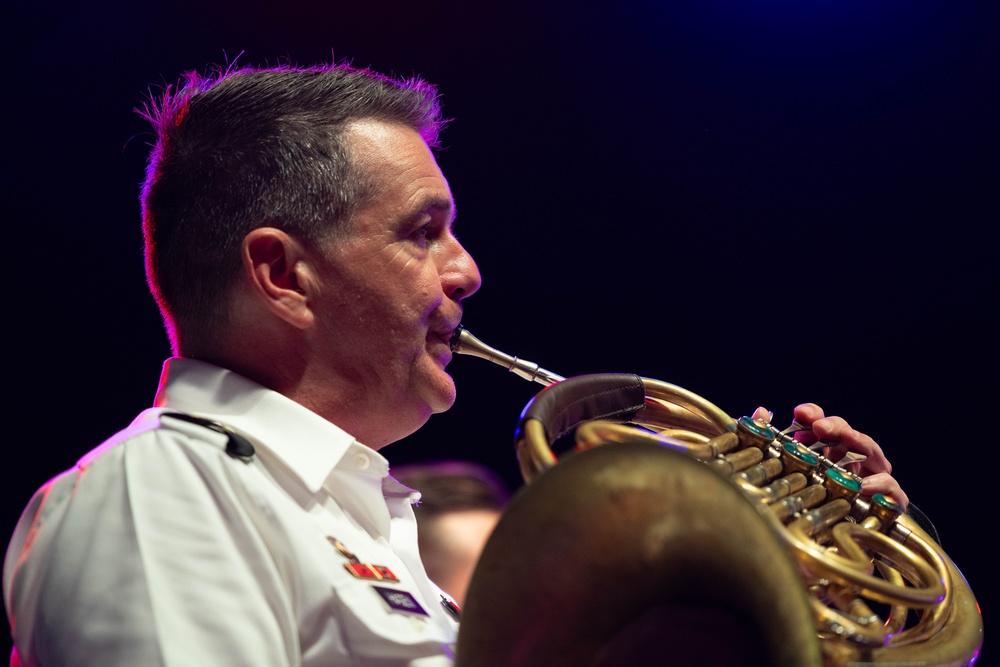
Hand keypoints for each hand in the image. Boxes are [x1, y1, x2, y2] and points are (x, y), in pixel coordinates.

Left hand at [754, 404, 908, 509]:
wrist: (827, 555)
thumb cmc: (809, 511)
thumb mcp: (785, 474)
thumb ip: (771, 439)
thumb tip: (761, 411)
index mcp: (829, 453)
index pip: (825, 426)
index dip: (815, 415)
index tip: (799, 413)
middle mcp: (852, 463)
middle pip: (851, 436)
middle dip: (836, 426)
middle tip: (820, 426)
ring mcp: (873, 481)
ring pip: (874, 454)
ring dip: (859, 443)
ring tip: (844, 440)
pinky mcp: (888, 505)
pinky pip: (893, 490)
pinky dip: (882, 484)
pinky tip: (864, 486)